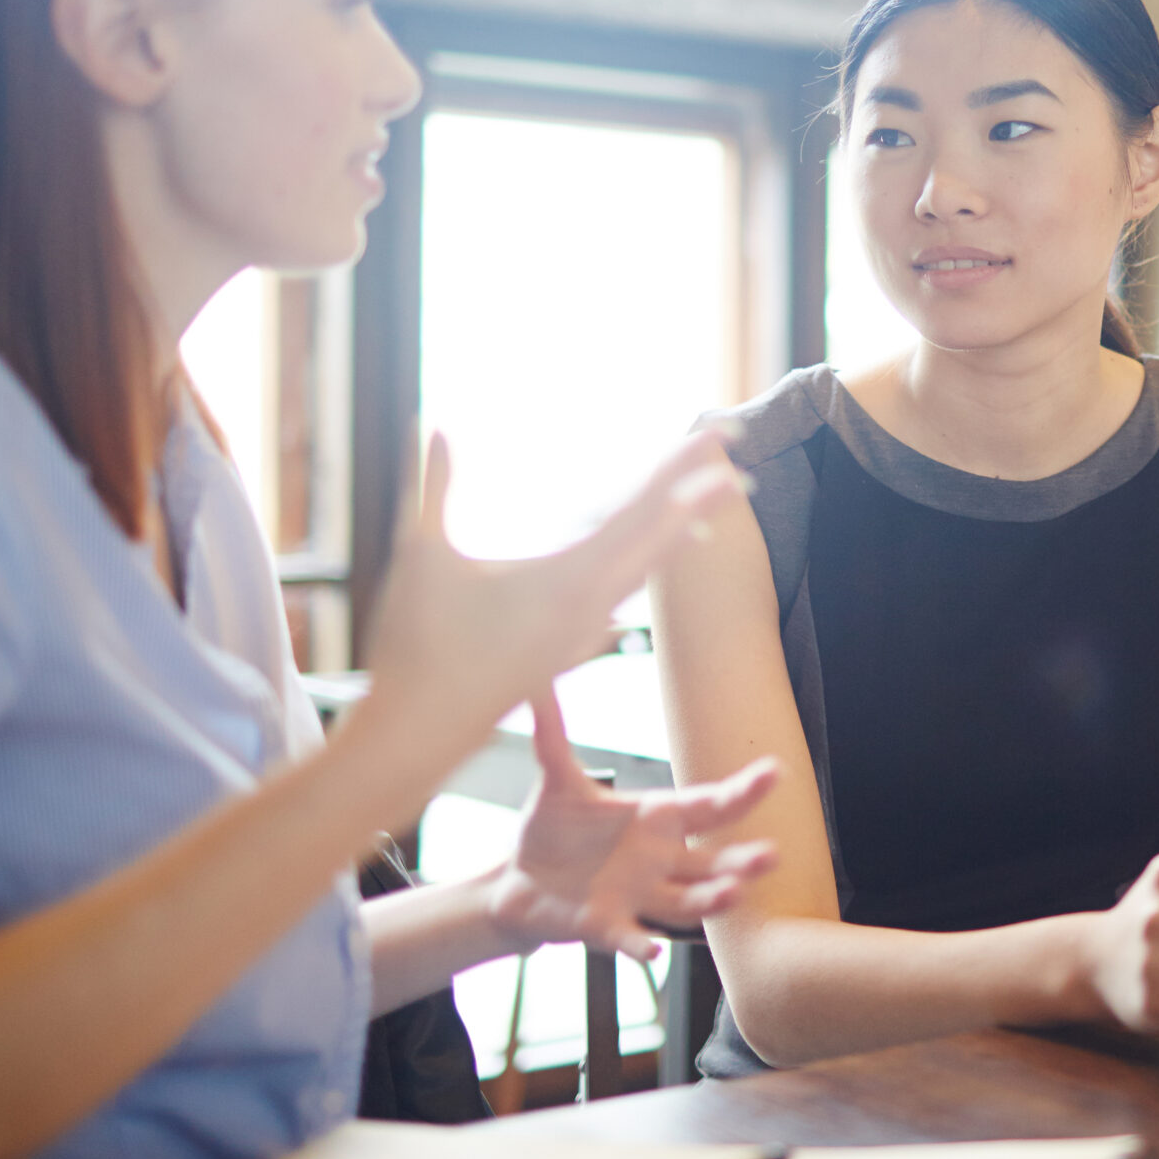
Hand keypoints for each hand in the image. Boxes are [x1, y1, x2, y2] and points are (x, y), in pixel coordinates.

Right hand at [361, 430, 742, 764]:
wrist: (420, 735)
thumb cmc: (417, 648)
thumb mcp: (422, 555)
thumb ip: (433, 485)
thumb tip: (431, 423)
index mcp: (568, 579)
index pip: (641, 510)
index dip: (680, 469)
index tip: (718, 438)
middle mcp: (590, 605)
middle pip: (661, 537)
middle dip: (702, 495)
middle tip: (742, 459)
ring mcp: (584, 630)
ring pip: (647, 567)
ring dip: (681, 527)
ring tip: (712, 500)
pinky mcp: (570, 646)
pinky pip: (625, 592)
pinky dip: (648, 561)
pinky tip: (654, 552)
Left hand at [487, 698, 778, 962]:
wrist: (519, 880)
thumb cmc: (552, 828)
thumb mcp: (556, 779)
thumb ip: (553, 735)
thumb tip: (537, 680)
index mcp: (657, 819)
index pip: (709, 805)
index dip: (743, 791)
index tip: (775, 771)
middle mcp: (660, 860)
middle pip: (713, 861)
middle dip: (743, 860)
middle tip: (772, 854)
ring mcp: (638, 896)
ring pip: (686, 902)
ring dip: (710, 900)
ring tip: (733, 893)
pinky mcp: (607, 926)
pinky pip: (632, 938)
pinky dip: (642, 947)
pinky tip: (654, 954)